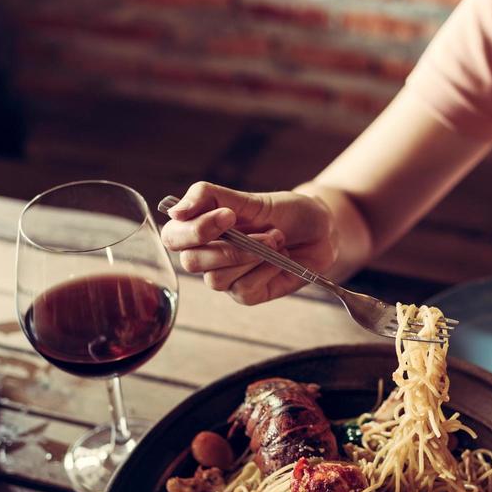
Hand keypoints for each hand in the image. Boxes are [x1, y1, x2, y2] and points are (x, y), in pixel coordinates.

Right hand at [159, 182, 336, 304]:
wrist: (319, 230)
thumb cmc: (282, 212)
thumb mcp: (247, 197)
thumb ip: (207, 197)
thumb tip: (174, 211)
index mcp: (200, 230)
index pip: (172, 237)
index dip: (195, 230)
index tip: (229, 215)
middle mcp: (207, 256)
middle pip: (191, 263)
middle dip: (227, 247)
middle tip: (263, 231)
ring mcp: (226, 278)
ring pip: (217, 279)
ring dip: (252, 257)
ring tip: (277, 239)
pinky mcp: (246, 294)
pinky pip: (244, 290)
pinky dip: (266, 271)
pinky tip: (281, 258)